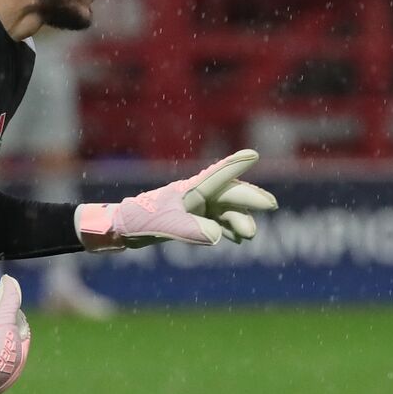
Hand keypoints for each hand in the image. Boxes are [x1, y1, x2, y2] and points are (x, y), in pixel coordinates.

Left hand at [77, 149, 276, 249]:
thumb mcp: (165, 226)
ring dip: (239, 220)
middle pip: (230, 194)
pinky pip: (217, 223)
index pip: (218, 175)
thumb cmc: (141, 221)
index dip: (235, 164)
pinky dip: (228, 230)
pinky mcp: (192, 221)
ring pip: (226, 211)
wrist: (121, 229)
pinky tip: (239, 239)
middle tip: (270, 205)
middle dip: (250, 199)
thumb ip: (191, 230)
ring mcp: (196, 208)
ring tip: (249, 235)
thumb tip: (218, 236)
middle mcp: (197, 195)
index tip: (253, 154)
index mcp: (191, 189)